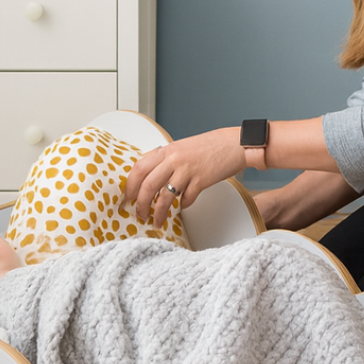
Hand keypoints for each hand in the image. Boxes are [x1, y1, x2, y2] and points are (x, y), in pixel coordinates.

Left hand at [123, 127, 243, 224]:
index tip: (127, 197)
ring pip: (164, 197)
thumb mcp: (182, 148)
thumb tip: (150, 175)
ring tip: (157, 221)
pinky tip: (183, 207)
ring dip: (158, 212)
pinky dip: (183, 206)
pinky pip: (186, 199)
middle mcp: (174, 159)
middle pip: (147, 185)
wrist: (236, 143)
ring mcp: (187, 170)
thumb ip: (166, 160)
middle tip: (140, 214)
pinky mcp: (201, 181)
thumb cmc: (211, 145)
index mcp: (167, 150)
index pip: (139, 168)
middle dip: (140, 204)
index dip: (130, 185)